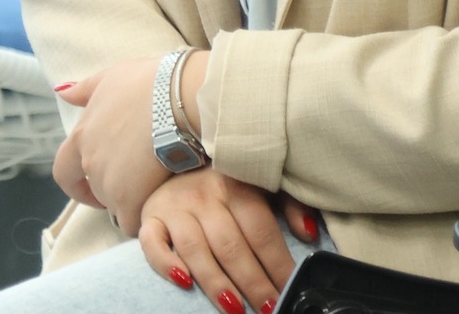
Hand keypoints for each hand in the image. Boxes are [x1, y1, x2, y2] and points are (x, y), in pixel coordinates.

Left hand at [50, 57, 168, 231]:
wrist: (179, 99)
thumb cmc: (148, 84)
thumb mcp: (111, 78)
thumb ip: (84, 90)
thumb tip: (61, 91)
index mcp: (82, 136)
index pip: (64, 171)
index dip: (77, 183)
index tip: (91, 186)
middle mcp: (90, 162)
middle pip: (96, 189)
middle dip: (114, 190)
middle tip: (139, 181)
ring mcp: (108, 183)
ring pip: (116, 206)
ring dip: (132, 201)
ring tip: (157, 185)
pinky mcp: (130, 200)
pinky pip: (132, 222)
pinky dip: (143, 218)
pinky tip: (161, 207)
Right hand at [137, 169, 296, 313]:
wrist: (175, 160)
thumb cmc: (227, 183)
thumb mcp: (263, 185)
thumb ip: (290, 206)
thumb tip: (308, 233)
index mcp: (237, 185)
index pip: (260, 230)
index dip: (277, 263)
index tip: (290, 290)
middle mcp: (204, 195)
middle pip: (231, 245)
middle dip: (253, 282)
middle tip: (268, 309)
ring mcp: (174, 206)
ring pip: (196, 248)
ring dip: (216, 281)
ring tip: (235, 308)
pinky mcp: (150, 217)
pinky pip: (152, 243)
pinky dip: (165, 264)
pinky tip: (183, 282)